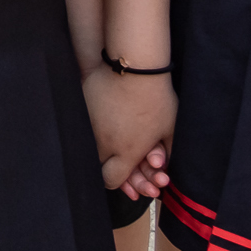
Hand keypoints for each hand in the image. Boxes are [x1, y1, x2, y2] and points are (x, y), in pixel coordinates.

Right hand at [83, 65, 176, 198]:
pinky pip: (85, 129)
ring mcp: (90, 126)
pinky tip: (106, 124)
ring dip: (103, 150)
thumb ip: (165, 154)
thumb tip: (160, 168)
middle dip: (111, 169)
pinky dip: (94, 131)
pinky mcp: (82, 111)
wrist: (133, 67)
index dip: (121, 184)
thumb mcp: (169, 131)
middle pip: (98, 168)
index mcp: (126, 152)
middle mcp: (104, 143)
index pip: (112, 181)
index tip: (129, 179)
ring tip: (117, 140)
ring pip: (91, 149)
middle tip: (125, 160)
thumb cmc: (156, 99)